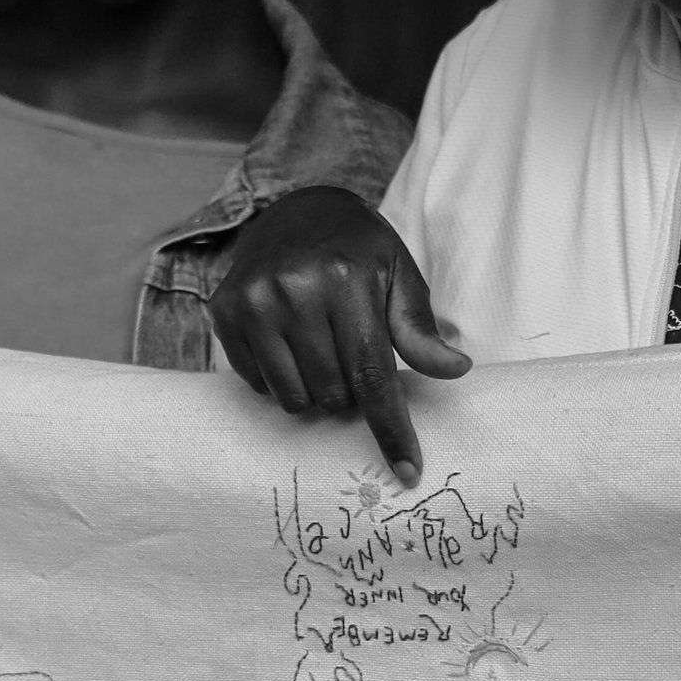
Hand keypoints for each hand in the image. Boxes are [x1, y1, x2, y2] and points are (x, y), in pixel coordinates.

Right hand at [210, 187, 468, 485]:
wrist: (297, 210)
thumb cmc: (358, 249)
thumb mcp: (399, 275)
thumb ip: (420, 329)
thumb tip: (455, 370)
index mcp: (344, 278)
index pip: (371, 374)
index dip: (391, 428)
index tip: (408, 470)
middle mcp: (292, 290)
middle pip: (334, 395)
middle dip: (351, 392)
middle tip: (351, 353)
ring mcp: (253, 303)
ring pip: (295, 399)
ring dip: (317, 390)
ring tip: (322, 348)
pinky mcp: (225, 314)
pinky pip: (261, 386)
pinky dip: (283, 378)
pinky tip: (290, 341)